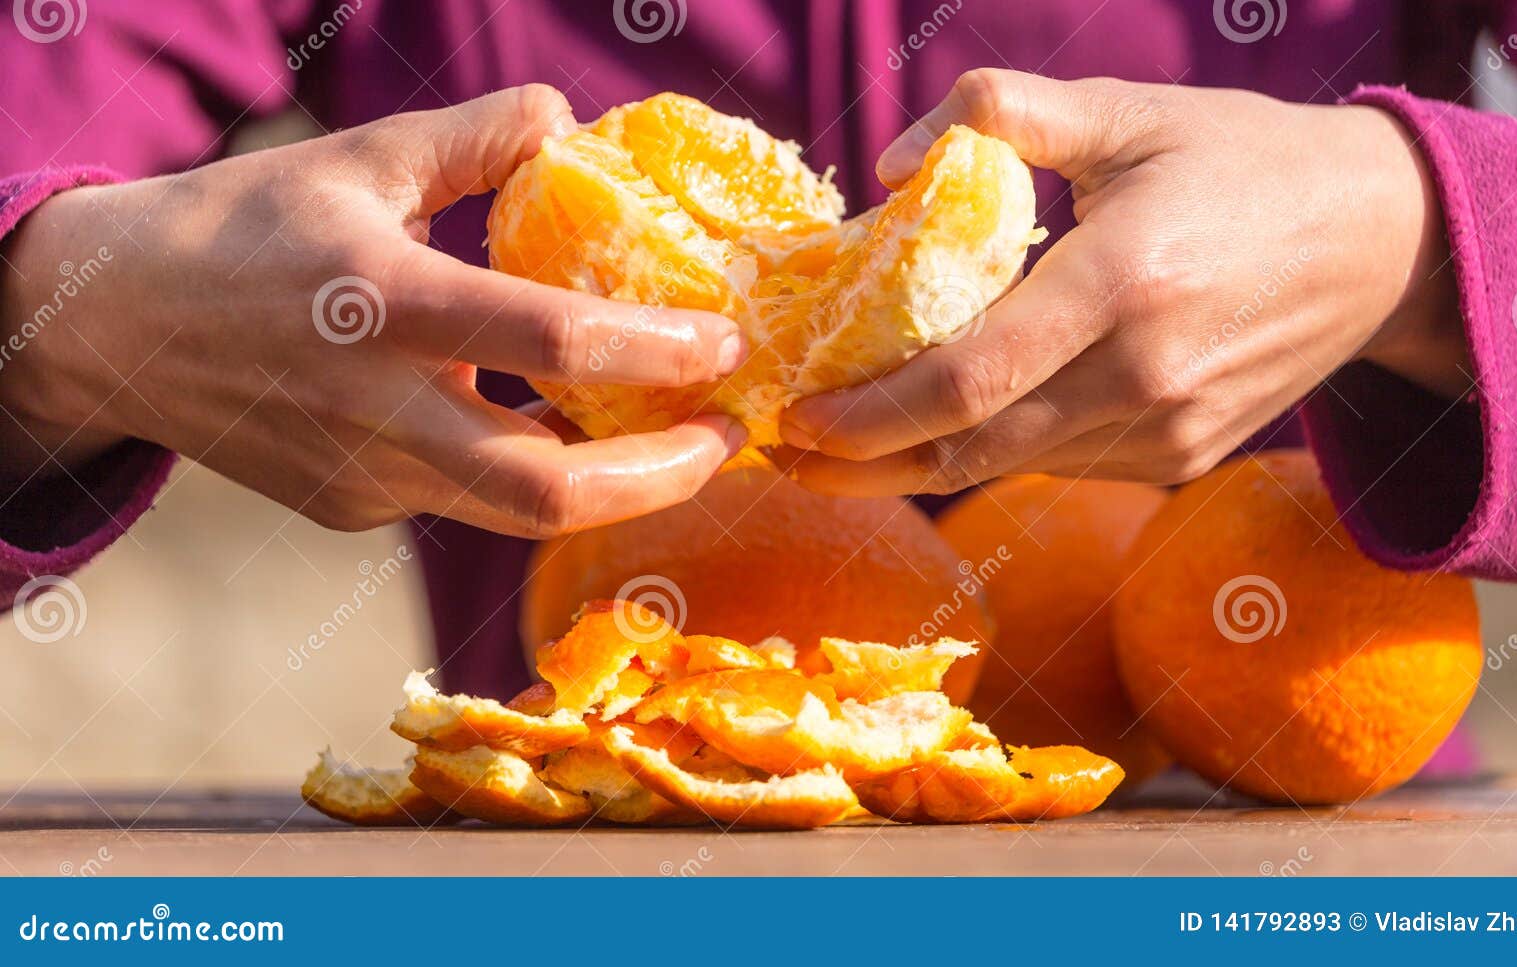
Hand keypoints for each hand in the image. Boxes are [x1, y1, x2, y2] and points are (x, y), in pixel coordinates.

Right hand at [0, 85, 746, 536]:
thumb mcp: (360, 160)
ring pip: (515, 513)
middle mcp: (378, 412)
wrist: (114, 326)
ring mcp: (364, 477)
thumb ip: (476, 140)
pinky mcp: (352, 510)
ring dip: (611, 485)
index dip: (659, 351)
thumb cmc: (245, 229)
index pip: (553, 345)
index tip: (727, 344)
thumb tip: (572, 120)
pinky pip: (464, 501)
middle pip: (548, 492)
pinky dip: (528, 471)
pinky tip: (560, 431)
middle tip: (728, 440)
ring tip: (673, 441)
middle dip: (662, 480)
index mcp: (387, 305)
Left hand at [777, 70, 1465, 494]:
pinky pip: (1059, 461)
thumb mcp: (1127, 111)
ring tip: (847, 436)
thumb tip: (887, 167)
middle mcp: (1144, 377)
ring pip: (1011, 464)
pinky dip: (995, 446)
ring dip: (922, 459)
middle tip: (785, 455)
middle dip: (867, 466)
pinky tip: (955, 418)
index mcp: (1123, 281)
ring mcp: (1166, 432)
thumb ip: (1001, 114)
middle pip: (972, 451)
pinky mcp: (1179, 459)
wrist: (1381, 245)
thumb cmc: (1242, 161)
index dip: (871, 415)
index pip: (969, 380)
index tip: (794, 419)